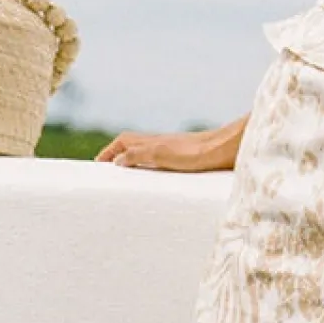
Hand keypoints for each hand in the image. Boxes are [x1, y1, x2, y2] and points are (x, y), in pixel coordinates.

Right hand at [94, 127, 235, 172]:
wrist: (226, 149)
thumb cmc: (196, 153)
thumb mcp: (162, 154)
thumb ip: (139, 155)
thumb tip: (117, 161)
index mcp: (152, 141)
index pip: (123, 141)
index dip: (109, 151)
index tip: (97, 165)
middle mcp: (161, 143)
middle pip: (133, 145)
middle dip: (117, 156)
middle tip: (107, 173)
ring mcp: (173, 150)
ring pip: (146, 153)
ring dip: (133, 162)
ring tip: (126, 181)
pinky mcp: (185, 159)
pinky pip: (160, 162)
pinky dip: (150, 168)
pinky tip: (155, 181)